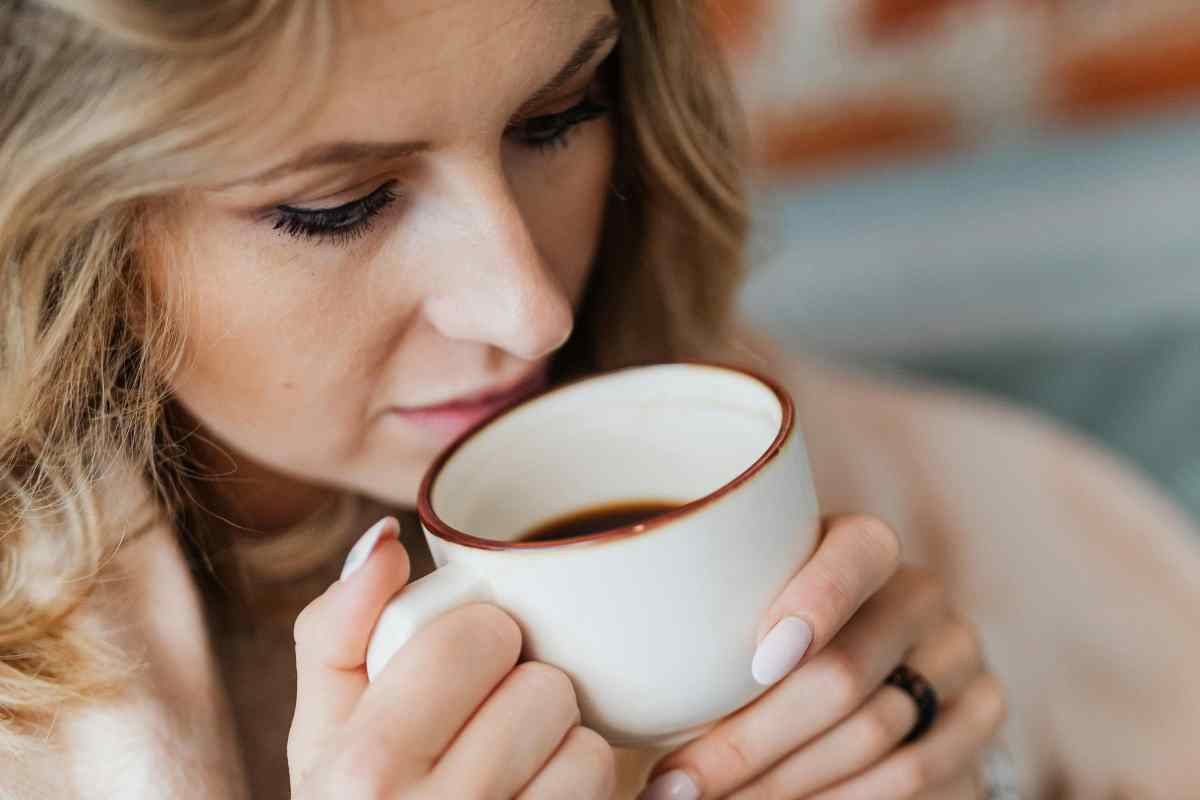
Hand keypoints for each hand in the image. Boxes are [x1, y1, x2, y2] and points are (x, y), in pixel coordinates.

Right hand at [287, 517, 615, 798]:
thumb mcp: (320, 740)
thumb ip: (335, 634)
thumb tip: (387, 539)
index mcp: (360, 771)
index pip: (475, 636)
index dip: (483, 639)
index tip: (468, 665)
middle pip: (543, 689)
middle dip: (526, 694)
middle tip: (494, 724)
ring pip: (591, 749)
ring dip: (566, 751)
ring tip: (519, 773)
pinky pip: (610, 798)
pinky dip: (588, 798)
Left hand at [642, 515, 1005, 798]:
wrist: (890, 671)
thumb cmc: (781, 635)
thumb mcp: (755, 607)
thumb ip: (712, 620)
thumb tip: (619, 669)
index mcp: (866, 547)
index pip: (856, 554)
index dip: (813, 602)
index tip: (755, 662)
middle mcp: (920, 595)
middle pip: (842, 675)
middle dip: (746, 743)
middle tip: (673, 787)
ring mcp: (958, 659)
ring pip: (873, 738)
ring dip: (779, 788)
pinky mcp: (980, 719)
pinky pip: (914, 778)